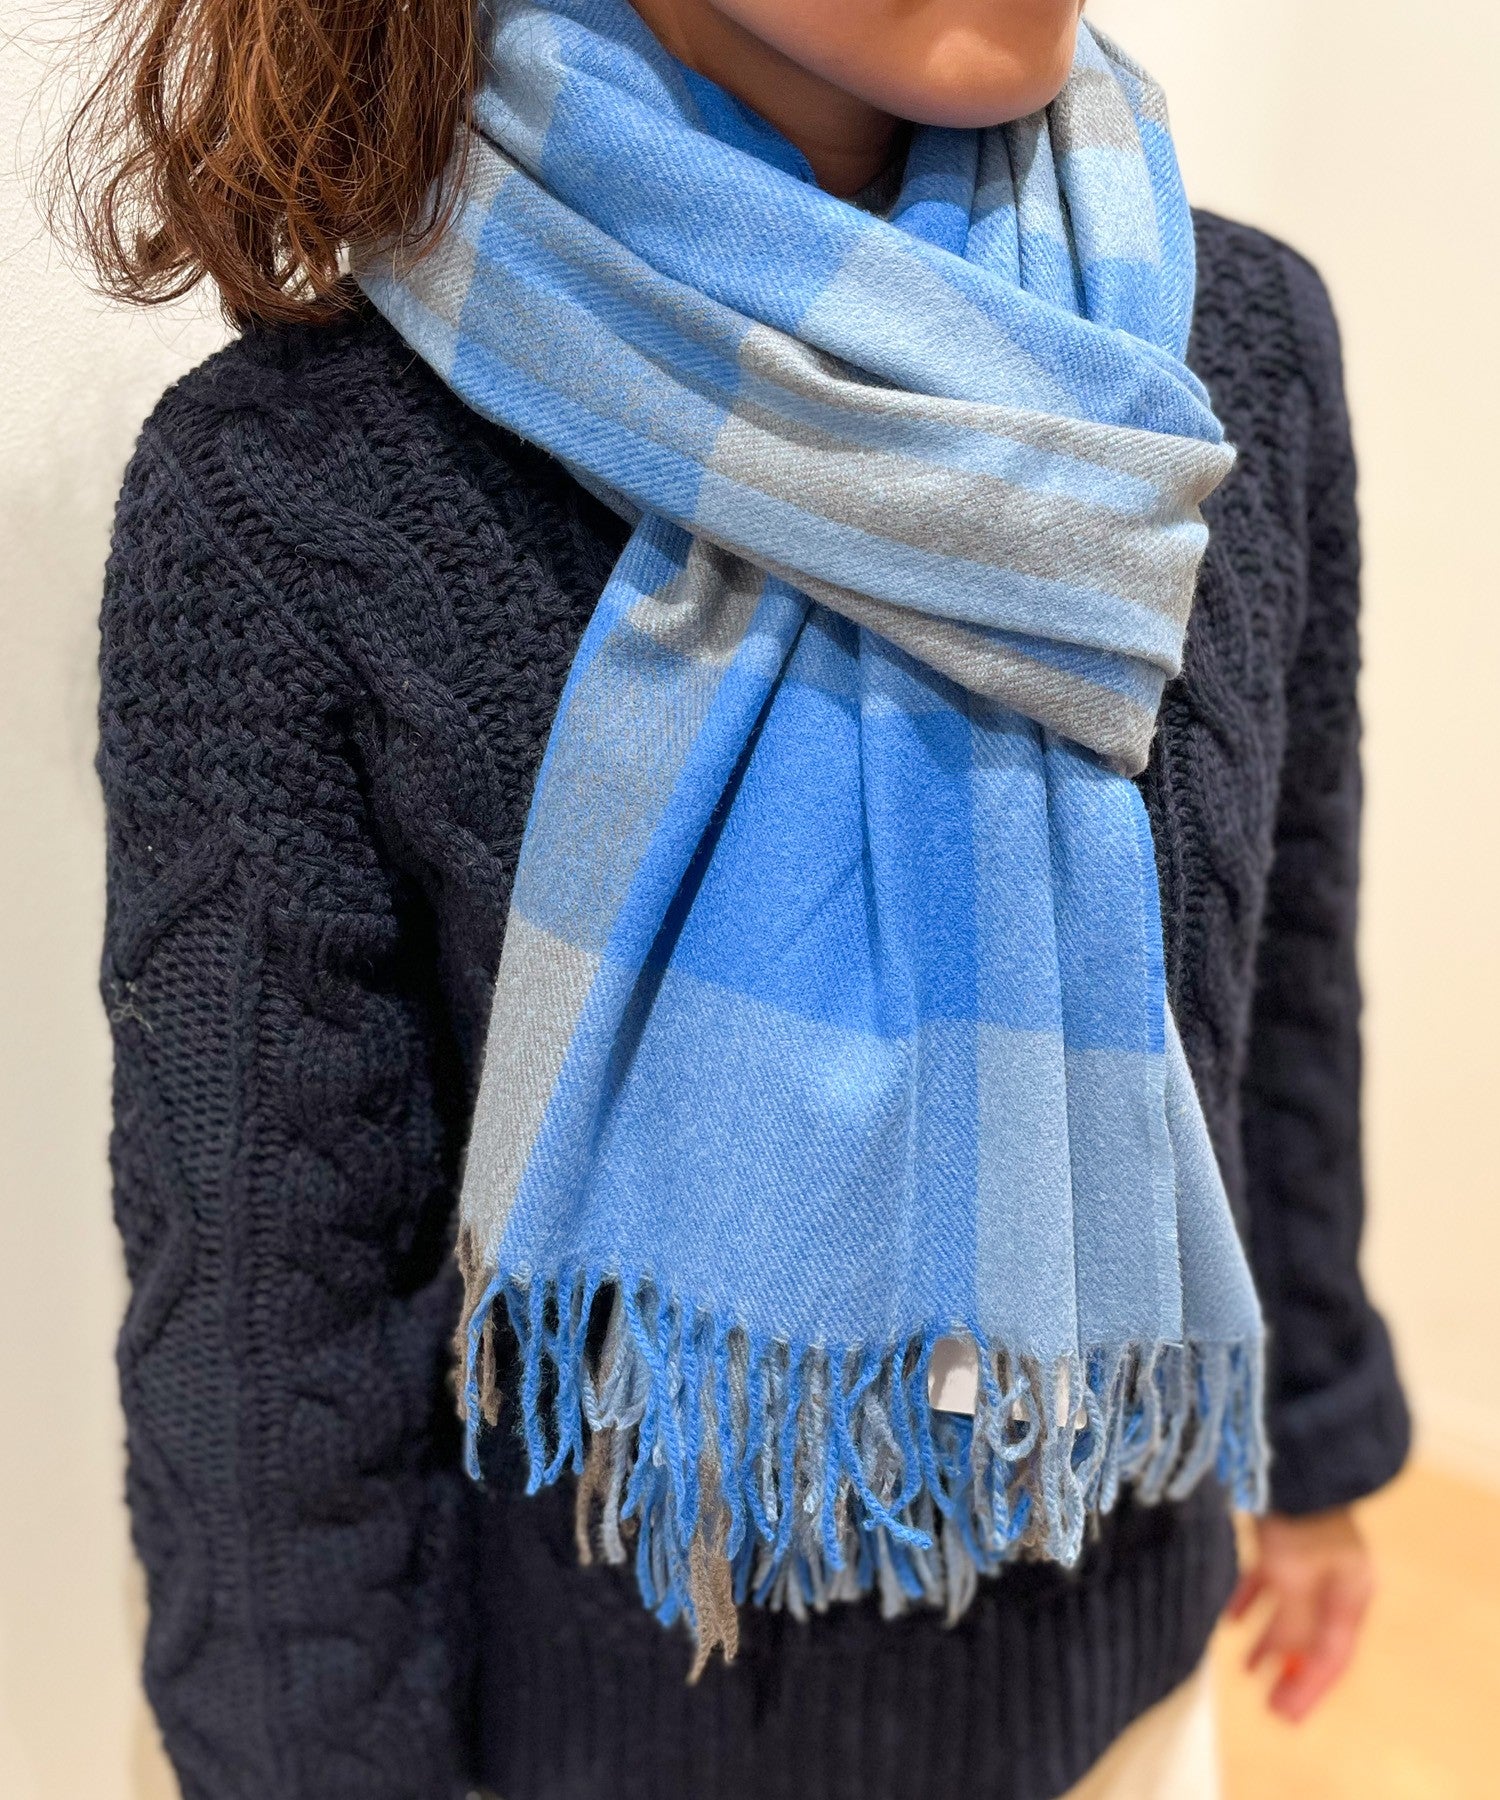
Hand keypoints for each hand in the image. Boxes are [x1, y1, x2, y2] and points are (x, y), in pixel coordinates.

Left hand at [1225, 1507, 1374, 1720]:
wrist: (1292, 1452)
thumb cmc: (1298, 1516)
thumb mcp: (1295, 1576)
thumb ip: (1293, 1623)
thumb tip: (1286, 1663)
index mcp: (1351, 1592)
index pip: (1333, 1655)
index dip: (1308, 1689)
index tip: (1283, 1716)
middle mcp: (1336, 1579)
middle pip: (1314, 1638)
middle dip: (1290, 1671)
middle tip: (1268, 1704)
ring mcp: (1311, 1558)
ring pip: (1291, 1612)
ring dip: (1270, 1639)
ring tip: (1247, 1667)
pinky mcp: (1285, 1539)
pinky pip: (1271, 1583)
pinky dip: (1254, 1602)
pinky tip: (1231, 1616)